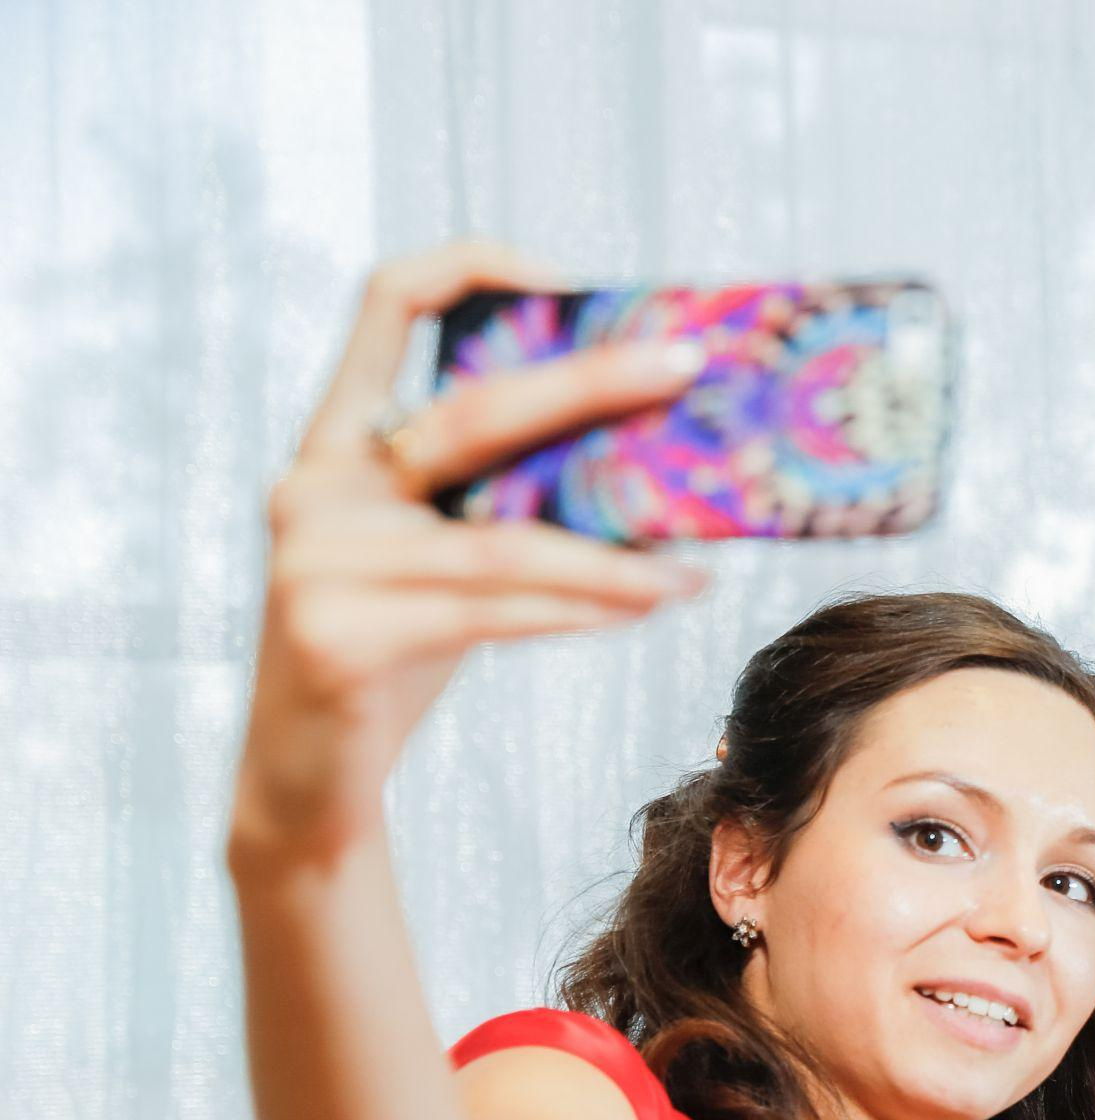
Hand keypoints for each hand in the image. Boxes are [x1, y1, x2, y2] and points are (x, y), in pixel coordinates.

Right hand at [232, 239, 709, 868]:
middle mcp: (315, 485)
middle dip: (590, 383)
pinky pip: (490, 614)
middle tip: (686, 370)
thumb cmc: (396, 655)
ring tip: (694, 566)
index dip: (470, 267)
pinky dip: (579, 609)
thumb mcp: (442, 558)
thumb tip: (653, 462)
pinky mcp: (337, 638)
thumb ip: (503, 501)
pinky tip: (643, 606)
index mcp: (336, 442)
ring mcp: (317, 561)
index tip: (565, 277)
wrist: (306, 782)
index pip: (382, 302)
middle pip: (471, 410)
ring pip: (499, 541)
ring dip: (614, 553)